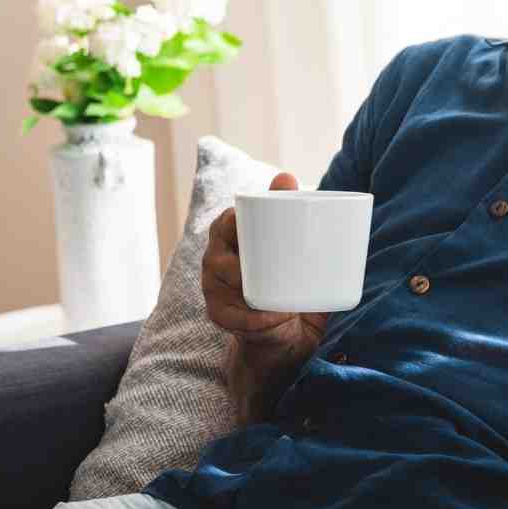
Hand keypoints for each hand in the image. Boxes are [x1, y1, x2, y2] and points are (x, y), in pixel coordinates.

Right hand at [201, 171, 327, 367]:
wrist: (284, 333)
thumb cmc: (286, 279)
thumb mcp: (292, 248)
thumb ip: (290, 212)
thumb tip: (285, 175)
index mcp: (230, 239)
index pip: (226, 223)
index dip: (236, 221)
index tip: (255, 225)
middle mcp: (216, 261)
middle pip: (218, 256)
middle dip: (240, 262)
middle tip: (276, 267)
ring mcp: (215, 290)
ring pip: (223, 286)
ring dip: (251, 291)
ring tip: (285, 298)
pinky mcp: (221, 316)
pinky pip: (233, 317)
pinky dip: (255, 318)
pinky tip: (274, 317)